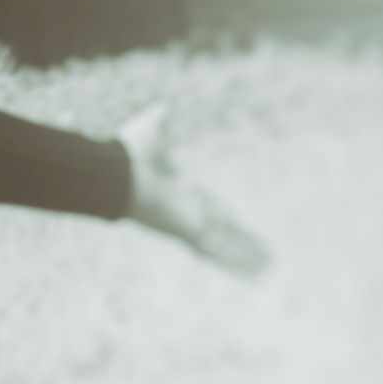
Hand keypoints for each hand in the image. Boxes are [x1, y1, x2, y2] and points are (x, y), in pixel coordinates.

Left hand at [117, 103, 271, 276]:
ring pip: (227, 246)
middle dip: (246, 243)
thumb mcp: (151, 132)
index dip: (229, 218)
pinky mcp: (189, 233)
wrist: (113, 174)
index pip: (214, 209)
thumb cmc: (129, 156)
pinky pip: (219, 253)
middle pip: (226, 231)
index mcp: (184, 193)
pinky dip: (237, 265)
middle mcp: (190, 212)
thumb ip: (160, 121)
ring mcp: (189, 225)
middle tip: (265, 255)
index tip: (239, 222)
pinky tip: (255, 275)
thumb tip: (162, 108)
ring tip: (268, 269)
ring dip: (248, 258)